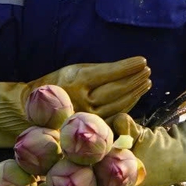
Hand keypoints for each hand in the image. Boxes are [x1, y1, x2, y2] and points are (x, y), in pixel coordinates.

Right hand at [35, 57, 150, 118]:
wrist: (38, 107)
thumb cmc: (59, 82)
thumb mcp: (74, 69)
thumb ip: (98, 70)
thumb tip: (125, 68)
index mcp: (78, 81)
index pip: (109, 73)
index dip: (128, 67)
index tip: (142, 60)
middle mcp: (83, 100)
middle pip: (117, 89)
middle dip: (135, 79)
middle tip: (147, 71)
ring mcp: (88, 115)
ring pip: (119, 103)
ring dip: (135, 92)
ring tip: (146, 82)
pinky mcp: (91, 124)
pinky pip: (115, 114)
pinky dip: (128, 104)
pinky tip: (135, 96)